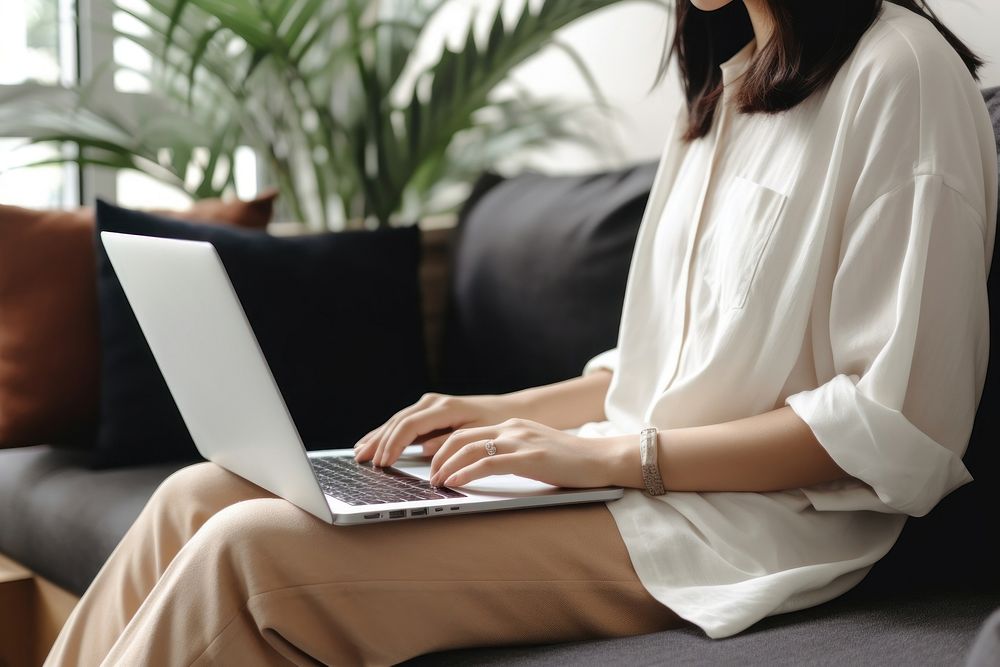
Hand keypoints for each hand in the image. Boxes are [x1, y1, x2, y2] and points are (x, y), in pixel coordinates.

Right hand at [354, 392, 528, 466]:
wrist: (511, 410)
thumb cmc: (497, 424)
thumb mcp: (477, 436)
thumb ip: (450, 444)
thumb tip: (424, 452)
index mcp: (445, 408)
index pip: (410, 426)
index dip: (394, 444)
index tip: (383, 462)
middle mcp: (433, 402)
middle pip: (398, 422)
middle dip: (378, 442)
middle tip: (362, 461)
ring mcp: (429, 404)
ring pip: (396, 420)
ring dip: (378, 437)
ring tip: (359, 452)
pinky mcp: (429, 410)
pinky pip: (403, 422)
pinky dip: (386, 432)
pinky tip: (373, 441)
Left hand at [427, 418, 621, 488]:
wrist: (603, 458)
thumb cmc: (572, 462)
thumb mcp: (535, 451)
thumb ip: (512, 454)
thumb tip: (485, 470)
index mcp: (512, 426)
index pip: (468, 433)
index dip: (444, 449)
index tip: (434, 465)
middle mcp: (512, 428)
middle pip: (461, 438)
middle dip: (438, 457)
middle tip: (430, 476)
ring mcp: (520, 441)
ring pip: (469, 449)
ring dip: (447, 467)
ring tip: (437, 482)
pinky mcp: (529, 458)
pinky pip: (487, 463)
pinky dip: (466, 473)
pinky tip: (455, 483)